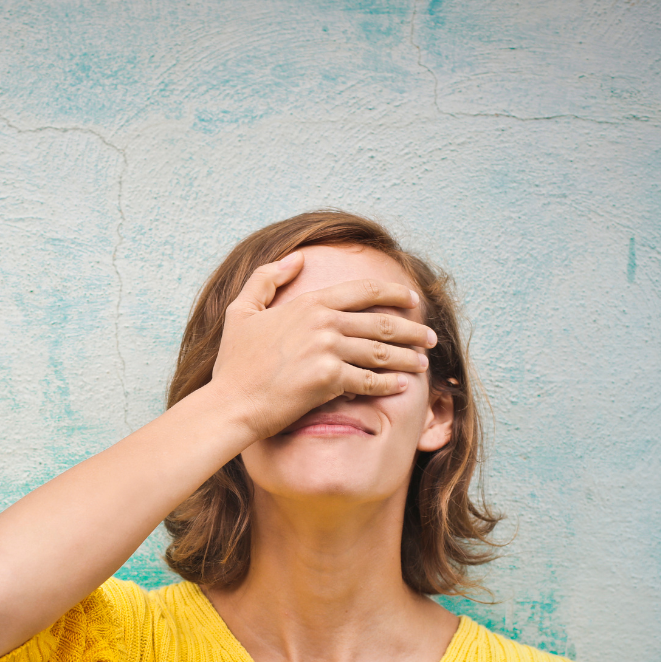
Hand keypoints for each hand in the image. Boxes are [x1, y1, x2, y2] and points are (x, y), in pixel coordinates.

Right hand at [209, 251, 437, 439]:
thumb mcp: (241, 310)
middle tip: (429, 336)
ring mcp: (328, 350)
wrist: (231, 403)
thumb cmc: (235, 363)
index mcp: (309, 303)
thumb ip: (266, 278)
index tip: (413, 300)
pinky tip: (402, 386)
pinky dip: (389, 384)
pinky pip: (370, 381)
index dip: (394, 293)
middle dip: (412, 329)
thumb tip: (295, 258)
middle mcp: (323, 322)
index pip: (364, 290)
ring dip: (407, 358)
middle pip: (381, 322)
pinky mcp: (330, 380)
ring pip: (380, 352)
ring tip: (422, 362)